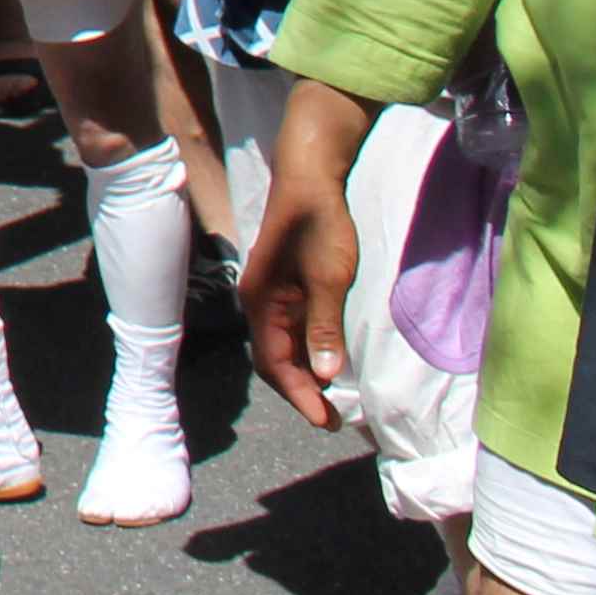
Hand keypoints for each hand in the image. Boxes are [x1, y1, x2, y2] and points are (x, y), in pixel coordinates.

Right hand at [241, 84, 379, 431]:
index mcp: (261, 300)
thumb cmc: (319, 222)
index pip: (273, 362)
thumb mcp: (329, 276)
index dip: (299, 395)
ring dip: (306, 375)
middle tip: (333, 419)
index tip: (326, 420)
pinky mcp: (289, 287)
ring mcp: (274, 295)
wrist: (311, 174)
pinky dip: (310, 352)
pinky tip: (331, 362)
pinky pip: (294, 331)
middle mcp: (260, 302)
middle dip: (300, 392)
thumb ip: (325, 325)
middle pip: (274, 360)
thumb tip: (324, 374)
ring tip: (335, 400)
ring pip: (284, 347)